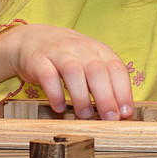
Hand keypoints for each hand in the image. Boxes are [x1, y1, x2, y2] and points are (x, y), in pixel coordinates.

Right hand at [0, 24, 133, 120]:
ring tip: (84, 115)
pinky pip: (47, 75)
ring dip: (81, 96)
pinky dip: (55, 93)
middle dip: (106, 97)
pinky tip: (59, 108)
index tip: (125, 113)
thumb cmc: (67, 56)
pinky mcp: (38, 59)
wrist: (30, 39)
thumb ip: (103, 81)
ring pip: (74, 71)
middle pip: (97, 70)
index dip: (123, 91)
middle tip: (109, 119)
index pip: (116, 68)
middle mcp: (80, 48)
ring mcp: (58, 52)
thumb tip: (119, 112)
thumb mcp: (88, 61)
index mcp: (97, 49)